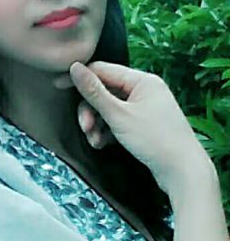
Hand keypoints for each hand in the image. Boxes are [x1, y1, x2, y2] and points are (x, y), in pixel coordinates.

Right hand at [69, 61, 213, 198]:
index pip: (103, 70)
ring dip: (96, 123)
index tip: (58, 86)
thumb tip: (74, 67)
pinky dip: (106, 131)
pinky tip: (103, 143)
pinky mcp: (143, 124)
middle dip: (90, 110)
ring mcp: (144, 107)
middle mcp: (145, 90)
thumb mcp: (118, 115)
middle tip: (85, 127)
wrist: (183, 173)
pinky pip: (117, 120)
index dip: (80, 78)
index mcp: (143, 81)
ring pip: (108, 108)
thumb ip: (93, 91)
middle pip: (104, 91)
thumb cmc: (155, 140)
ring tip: (94, 140)